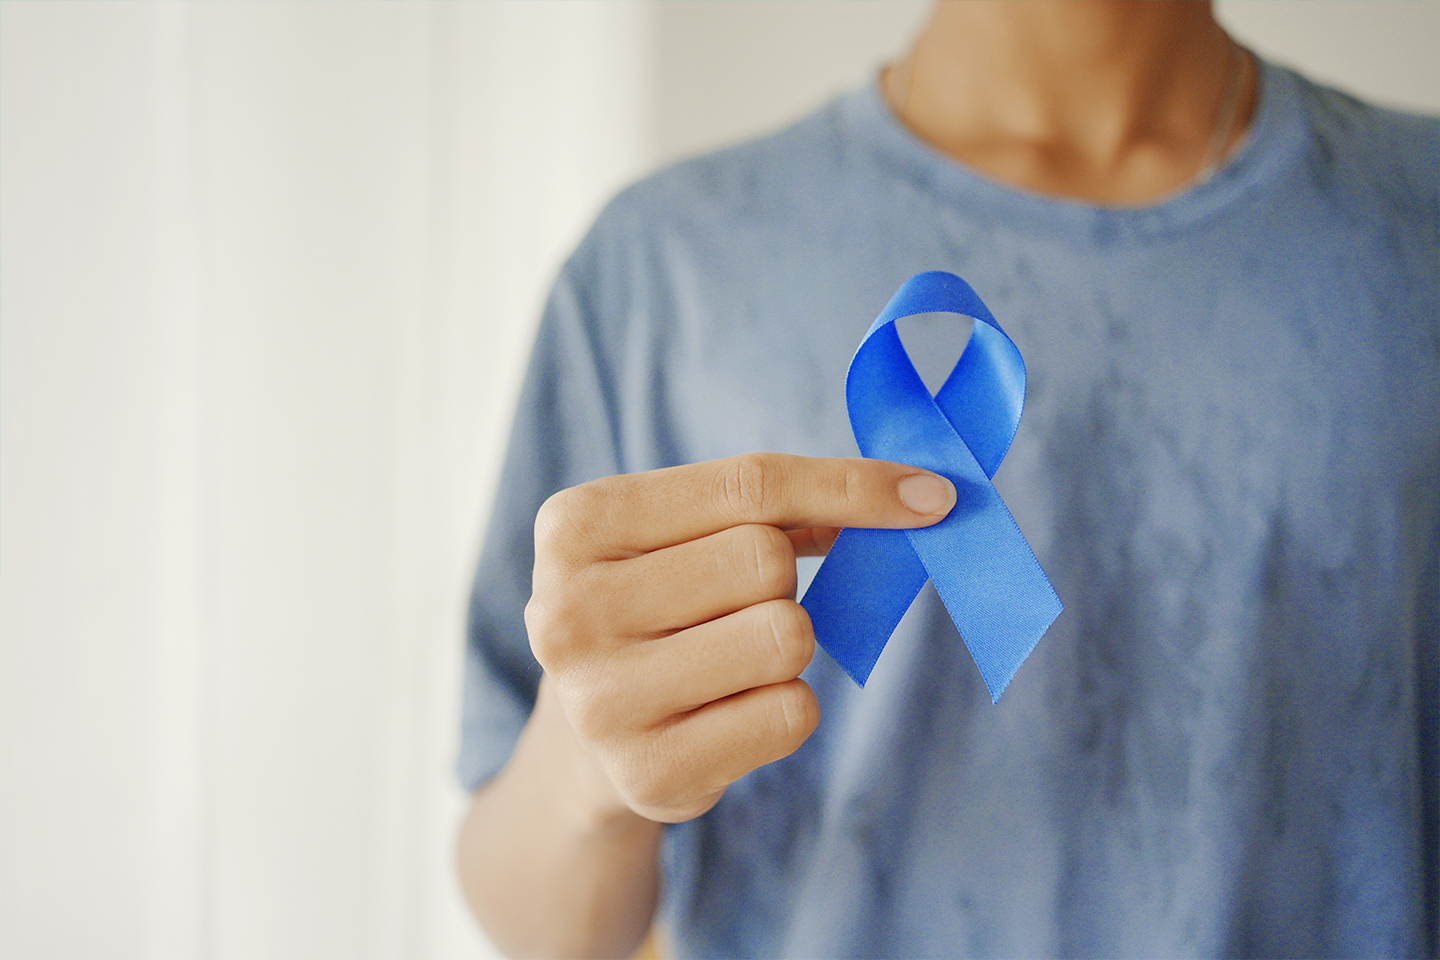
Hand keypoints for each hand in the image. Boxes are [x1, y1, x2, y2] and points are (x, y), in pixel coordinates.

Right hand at [526, 452, 956, 822]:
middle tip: (733, 606)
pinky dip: (786, 706)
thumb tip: (916, 495)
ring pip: (785, 635)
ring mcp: (602, 700)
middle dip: (780, 581)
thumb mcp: (683, 531)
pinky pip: (791, 712)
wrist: (587, 733)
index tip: (930, 495)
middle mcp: (569, 611)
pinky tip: (729, 710)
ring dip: (785, 644)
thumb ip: (779, 500)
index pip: (749, 482)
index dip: (851, 486)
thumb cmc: (658, 604)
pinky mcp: (650, 773)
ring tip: (726, 658)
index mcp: (577, 525)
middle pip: (765, 561)